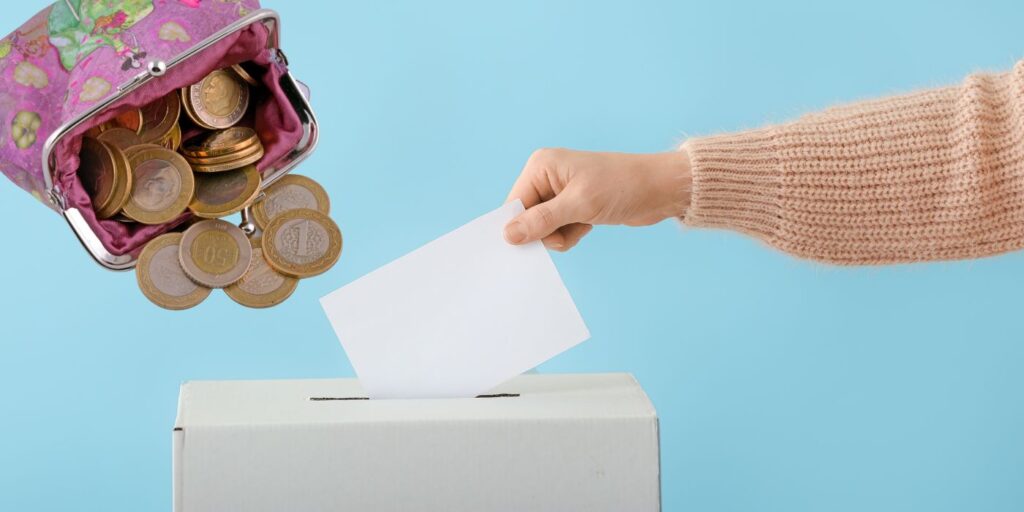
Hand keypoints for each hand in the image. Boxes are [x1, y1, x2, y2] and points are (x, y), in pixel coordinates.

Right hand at [503, 148, 691, 250]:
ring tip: (583, 224)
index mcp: (541, 166)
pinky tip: (589, 225)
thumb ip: (542, 220)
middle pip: (527, 217)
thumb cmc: (621, 186)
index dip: (522, 226)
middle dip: (546, 232)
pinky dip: (571, 234)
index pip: (515, 203)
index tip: (537, 241)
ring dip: (561, 235)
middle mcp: (547, 177)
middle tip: (567, 230)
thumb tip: (508, 235)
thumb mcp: (579, 205)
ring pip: (543, 228)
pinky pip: (559, 230)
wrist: (659, 189)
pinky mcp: (574, 205)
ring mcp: (560, 192)